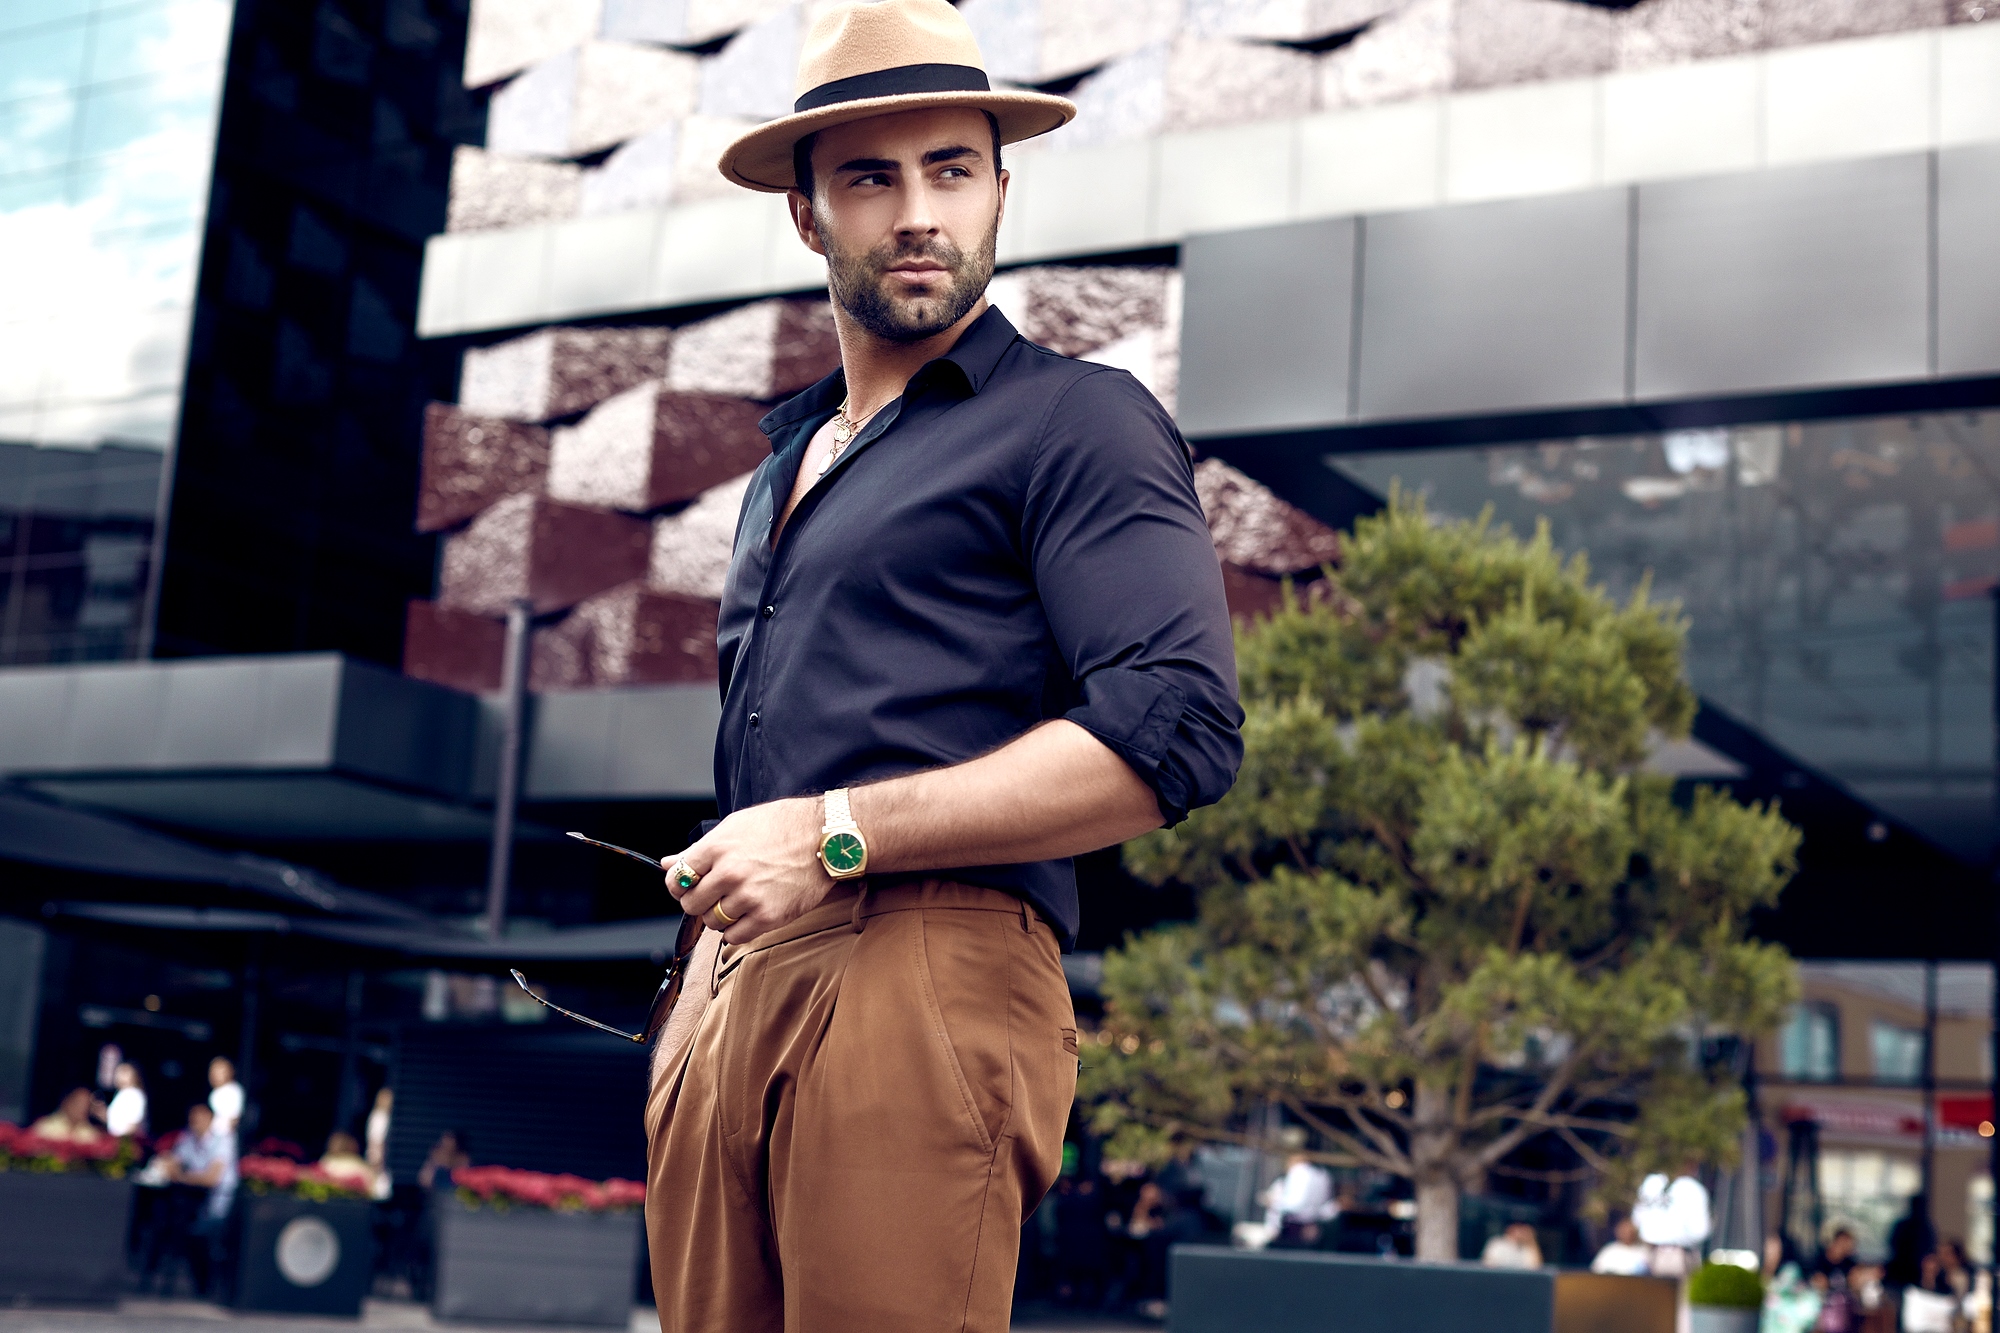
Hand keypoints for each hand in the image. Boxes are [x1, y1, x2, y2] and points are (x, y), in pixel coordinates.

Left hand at [666, 796, 832, 943]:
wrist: (825, 838)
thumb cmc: (782, 827)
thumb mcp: (736, 826)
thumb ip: (701, 849)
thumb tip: (668, 863)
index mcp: (718, 847)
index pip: (678, 878)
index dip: (679, 884)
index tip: (689, 885)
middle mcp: (730, 872)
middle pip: (691, 903)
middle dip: (700, 900)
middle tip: (716, 894)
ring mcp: (749, 896)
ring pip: (712, 921)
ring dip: (720, 915)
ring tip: (739, 900)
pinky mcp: (768, 916)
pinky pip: (734, 936)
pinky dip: (737, 929)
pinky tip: (749, 913)